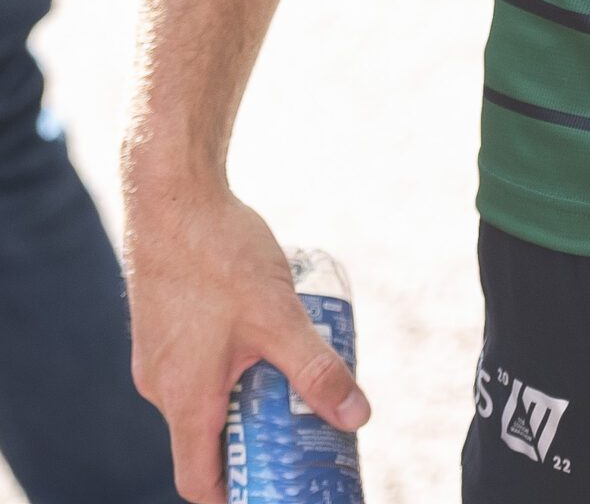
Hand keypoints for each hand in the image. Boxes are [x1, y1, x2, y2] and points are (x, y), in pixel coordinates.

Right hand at [125, 177, 369, 502]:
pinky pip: (193, 363)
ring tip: (290, 374)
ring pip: (202, 396)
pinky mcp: (160, 324)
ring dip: (242, 397)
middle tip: (299, 430)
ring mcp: (155, 354)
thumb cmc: (218, 254)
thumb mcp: (278, 316)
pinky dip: (226, 365)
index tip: (273, 489)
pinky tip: (261, 330)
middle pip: (204, 440)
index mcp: (184, 399)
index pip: (199, 480)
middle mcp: (160, 386)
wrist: (169, 193)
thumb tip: (357, 418)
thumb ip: (316, 370)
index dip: (235, 495)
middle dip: (251, 443)